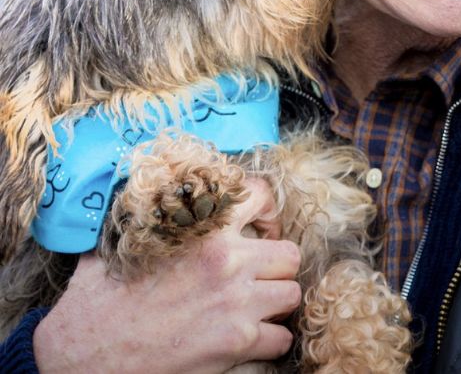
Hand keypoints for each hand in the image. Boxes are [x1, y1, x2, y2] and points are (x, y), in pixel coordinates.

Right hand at [33, 178, 300, 372]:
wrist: (82, 353)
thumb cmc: (99, 297)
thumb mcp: (123, 237)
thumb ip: (148, 213)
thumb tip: (147, 194)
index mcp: (203, 227)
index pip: (261, 196)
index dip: (266, 210)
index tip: (259, 227)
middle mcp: (228, 261)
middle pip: (289, 254)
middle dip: (276, 264)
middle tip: (259, 273)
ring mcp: (237, 304)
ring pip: (291, 295)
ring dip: (275, 301)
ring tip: (254, 305)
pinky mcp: (236, 344)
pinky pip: (281, 338)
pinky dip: (270, 340)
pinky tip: (248, 338)